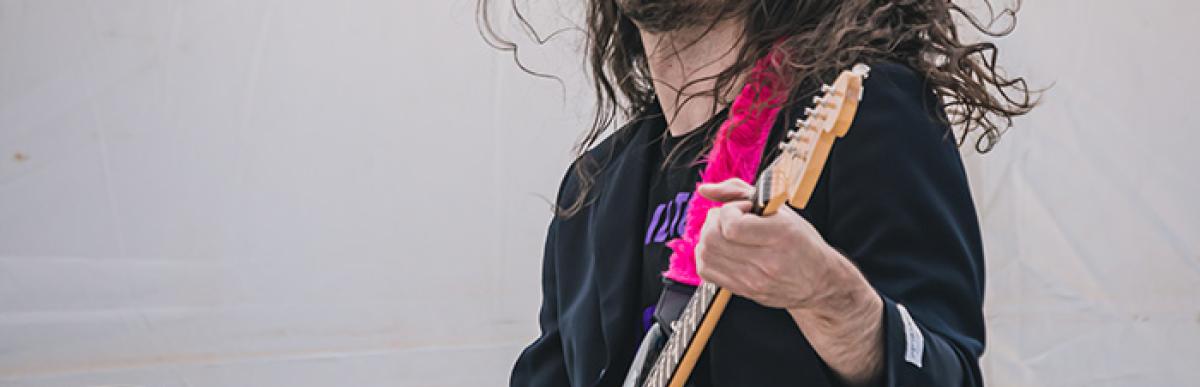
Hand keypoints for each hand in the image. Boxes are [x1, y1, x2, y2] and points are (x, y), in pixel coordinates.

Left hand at [693, 178, 867, 310]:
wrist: (819, 282)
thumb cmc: (802, 243)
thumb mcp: (781, 210)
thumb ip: (740, 192)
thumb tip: (705, 190)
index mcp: (780, 236)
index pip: (732, 226)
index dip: (729, 211)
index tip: (741, 209)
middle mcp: (766, 262)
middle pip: (713, 240)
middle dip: (714, 222)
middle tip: (728, 218)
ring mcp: (753, 280)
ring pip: (706, 255)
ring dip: (708, 237)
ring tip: (724, 233)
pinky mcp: (744, 291)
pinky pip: (706, 271)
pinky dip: (707, 255)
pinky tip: (721, 248)